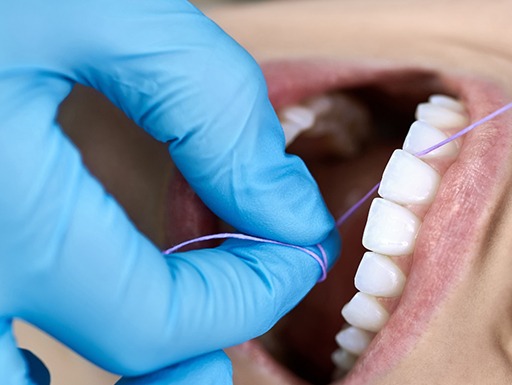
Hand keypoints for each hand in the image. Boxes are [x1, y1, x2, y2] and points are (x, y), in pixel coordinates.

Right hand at [0, 0, 338, 382]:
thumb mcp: (90, 4)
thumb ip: (207, 105)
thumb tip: (287, 206)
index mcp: (5, 223)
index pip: (161, 323)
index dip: (249, 299)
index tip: (295, 255)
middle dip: (170, 369)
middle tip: (218, 348)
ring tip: (159, 353)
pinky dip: (10, 363)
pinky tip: (44, 327)